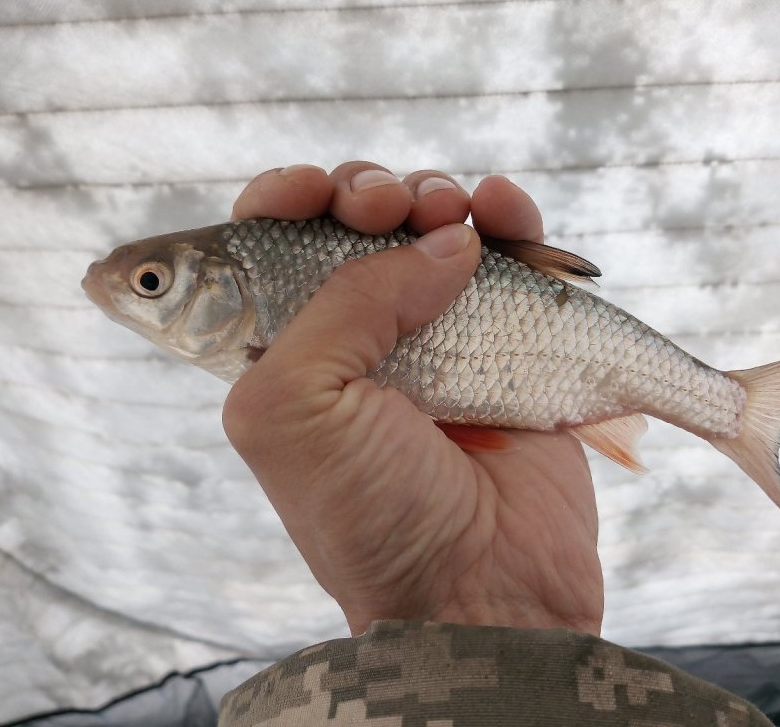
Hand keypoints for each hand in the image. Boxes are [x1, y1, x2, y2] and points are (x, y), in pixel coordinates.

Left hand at [223, 162, 603, 635]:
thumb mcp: (297, 406)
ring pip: (433, 230)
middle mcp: (357, 341)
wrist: (484, 590)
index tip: (310, 191)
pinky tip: (501, 209)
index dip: (284, 200)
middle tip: (387, 211)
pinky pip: (511, 259)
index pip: (268, 248)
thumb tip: (444, 242)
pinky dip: (508, 217)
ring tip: (451, 211)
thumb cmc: (372, 514)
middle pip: (355, 226)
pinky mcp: (510, 345)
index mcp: (283, 354)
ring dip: (437, 195)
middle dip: (367, 195)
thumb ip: (347, 302)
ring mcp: (436, 339)